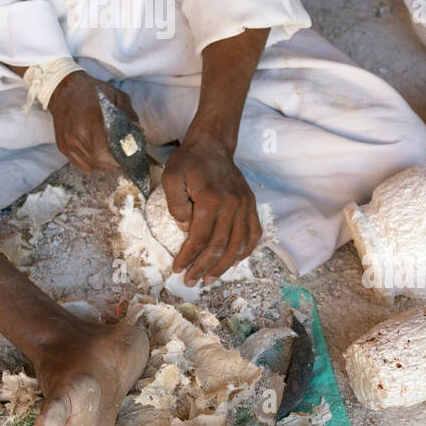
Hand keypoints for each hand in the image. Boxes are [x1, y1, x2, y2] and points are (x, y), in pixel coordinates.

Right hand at [46, 72, 141, 173]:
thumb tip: (139, 132)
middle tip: (122, 156)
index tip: (129, 155)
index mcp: (92, 119)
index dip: (120, 157)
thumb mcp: (116, 95)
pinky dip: (92, 162)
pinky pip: (81, 164)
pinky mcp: (63, 146)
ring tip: (110, 153)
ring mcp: (69, 142)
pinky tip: (96, 152)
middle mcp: (78, 134)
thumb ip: (129, 114)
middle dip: (115, 162)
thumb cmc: (91, 91)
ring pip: (91, 165)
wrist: (63, 90)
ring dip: (104, 163)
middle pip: (100, 161)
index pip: (106, 150)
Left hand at [163, 136, 261, 285]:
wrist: (212, 144)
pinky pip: (253, 233)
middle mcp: (231, 205)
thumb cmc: (188, 161)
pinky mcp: (250, 204)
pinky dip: (245, 251)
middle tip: (191, 281)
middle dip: (203, 267)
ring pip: (238, 245)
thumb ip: (176, 204)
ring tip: (210, 278)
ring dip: (224, 266)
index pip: (199, 238)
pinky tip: (234, 262)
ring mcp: (244, 205)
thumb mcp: (171, 177)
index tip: (178, 268)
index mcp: (210, 199)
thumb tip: (185, 228)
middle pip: (219, 246)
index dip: (188, 257)